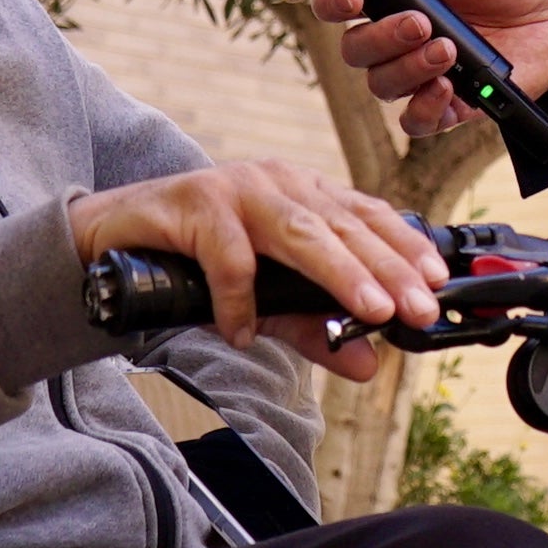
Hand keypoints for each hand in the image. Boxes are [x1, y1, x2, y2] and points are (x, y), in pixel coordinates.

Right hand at [68, 161, 445, 383]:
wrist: (110, 241)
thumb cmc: (195, 262)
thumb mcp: (264, 302)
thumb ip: (314, 329)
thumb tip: (368, 364)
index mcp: (302, 194)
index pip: (367, 215)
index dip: (404, 247)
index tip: (438, 283)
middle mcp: (277, 183)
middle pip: (345, 225)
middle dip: (388, 268)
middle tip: (417, 307)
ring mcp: (235, 189)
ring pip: (299, 231)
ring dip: (340, 272)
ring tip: (370, 309)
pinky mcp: (194, 203)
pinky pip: (227, 256)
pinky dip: (238, 299)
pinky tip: (241, 333)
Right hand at [307, 0, 547, 138]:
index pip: (341, 4)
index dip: (334, 1)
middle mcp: (398, 41)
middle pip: (357, 51)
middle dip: (380, 38)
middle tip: (419, 22)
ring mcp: (420, 75)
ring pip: (383, 86)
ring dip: (408, 69)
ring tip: (446, 49)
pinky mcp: (449, 106)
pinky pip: (416, 122)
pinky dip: (424, 109)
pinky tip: (447, 87)